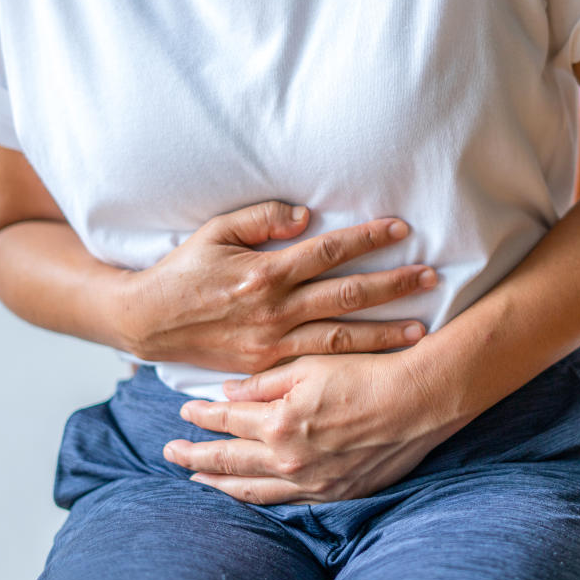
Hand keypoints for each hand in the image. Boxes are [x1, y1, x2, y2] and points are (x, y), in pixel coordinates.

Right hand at [120, 200, 438, 373]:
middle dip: (393, 286)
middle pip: (347, 295)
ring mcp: (273, 342)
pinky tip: (380, 360)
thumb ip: (262, 218)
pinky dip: (352, 360)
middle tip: (431, 277)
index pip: (329, 251)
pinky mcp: (268, 365)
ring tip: (423, 328)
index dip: (368, 238)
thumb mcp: (216, 232)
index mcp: (265, 272)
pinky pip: (318, 362)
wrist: (147, 322)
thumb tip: (308, 214)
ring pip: (340, 337)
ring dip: (385, 333)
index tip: (402, 228)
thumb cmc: (184, 270)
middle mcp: (274, 310)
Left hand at [162, 351, 466, 503]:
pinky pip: (287, 503)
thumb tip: (229, 393)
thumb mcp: (312, 365)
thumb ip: (266, 382)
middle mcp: (289, 460)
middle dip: (195, 455)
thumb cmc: (369, 374)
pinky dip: (261, 498)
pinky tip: (250, 493)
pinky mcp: (337, 493)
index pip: (226, 421)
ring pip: (252, 490)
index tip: (184, 411)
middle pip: (228, 461)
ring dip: (220, 483)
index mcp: (279, 424)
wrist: (421, 402)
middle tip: (171, 452)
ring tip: (198, 479)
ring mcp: (313, 483)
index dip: (201, 416)